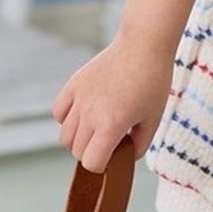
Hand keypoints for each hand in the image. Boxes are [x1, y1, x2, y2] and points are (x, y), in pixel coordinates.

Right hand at [51, 38, 175, 173]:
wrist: (143, 46)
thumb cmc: (153, 82)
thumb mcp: (153, 118)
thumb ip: (139, 145)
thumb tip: (125, 157)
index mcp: (111, 125)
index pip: (91, 162)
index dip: (103, 165)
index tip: (115, 155)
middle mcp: (90, 114)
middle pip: (77, 151)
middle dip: (93, 152)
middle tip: (111, 140)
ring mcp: (79, 98)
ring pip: (64, 136)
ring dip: (79, 139)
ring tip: (98, 128)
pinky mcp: (73, 84)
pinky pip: (58, 112)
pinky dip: (67, 119)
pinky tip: (85, 113)